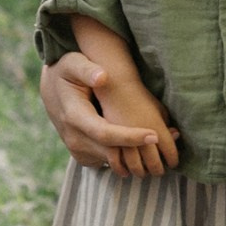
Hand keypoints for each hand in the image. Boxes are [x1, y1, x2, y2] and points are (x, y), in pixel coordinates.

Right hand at [39, 46, 179, 177]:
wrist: (52, 91)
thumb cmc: (67, 72)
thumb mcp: (73, 63)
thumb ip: (87, 69)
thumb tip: (102, 77)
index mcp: (74, 117)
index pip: (105, 134)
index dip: (130, 137)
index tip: (155, 135)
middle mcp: (75, 139)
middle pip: (114, 152)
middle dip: (143, 150)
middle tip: (173, 138)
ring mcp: (79, 151)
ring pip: (114, 161)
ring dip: (140, 156)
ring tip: (167, 140)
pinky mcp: (85, 157)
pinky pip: (111, 162)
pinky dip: (131, 156)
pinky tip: (149, 144)